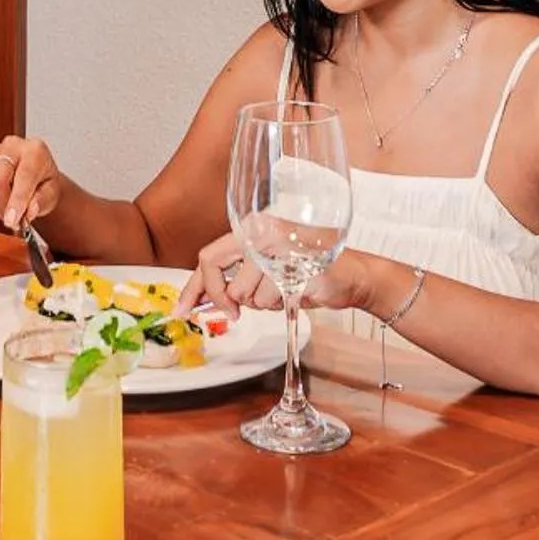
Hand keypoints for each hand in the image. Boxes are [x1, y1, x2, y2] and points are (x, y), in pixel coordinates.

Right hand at [0, 135, 62, 234]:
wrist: (35, 175)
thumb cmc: (44, 182)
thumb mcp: (52, 194)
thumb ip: (41, 202)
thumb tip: (29, 212)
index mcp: (34, 150)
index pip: (22, 176)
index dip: (16, 201)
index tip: (11, 220)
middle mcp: (10, 145)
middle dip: (2, 205)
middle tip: (13, 220)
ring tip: (9, 203)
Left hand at [181, 234, 381, 317]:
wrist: (355, 274)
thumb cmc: (308, 271)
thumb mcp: (263, 268)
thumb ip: (233, 278)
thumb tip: (201, 300)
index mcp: (250, 227)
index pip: (208, 257)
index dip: (193, 287)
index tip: (183, 309)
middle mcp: (261, 232)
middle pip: (221, 276)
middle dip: (227, 299)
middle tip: (236, 312)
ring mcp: (280, 248)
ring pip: (248, 295)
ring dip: (264, 303)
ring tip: (284, 290)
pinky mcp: (298, 268)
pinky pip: (273, 299)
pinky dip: (283, 304)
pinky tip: (298, 291)